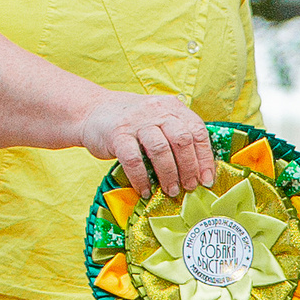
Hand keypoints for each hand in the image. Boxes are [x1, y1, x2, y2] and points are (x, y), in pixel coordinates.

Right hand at [78, 89, 214, 197]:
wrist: (92, 111)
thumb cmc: (133, 123)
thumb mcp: (159, 119)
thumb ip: (178, 135)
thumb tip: (201, 170)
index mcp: (172, 107)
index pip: (197, 131)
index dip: (205, 158)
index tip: (207, 179)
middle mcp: (156, 111)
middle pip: (182, 140)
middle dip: (189, 168)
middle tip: (189, 187)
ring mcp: (136, 122)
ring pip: (160, 149)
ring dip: (168, 174)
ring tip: (171, 191)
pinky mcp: (117, 134)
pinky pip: (133, 160)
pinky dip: (141, 178)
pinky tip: (146, 190)